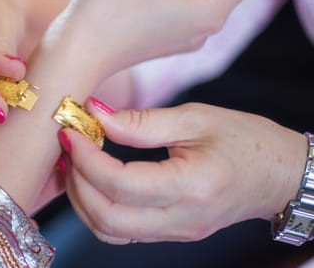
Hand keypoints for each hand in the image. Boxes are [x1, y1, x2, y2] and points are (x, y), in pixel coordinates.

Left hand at [60, 101, 306, 243]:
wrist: (278, 174)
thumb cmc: (244, 139)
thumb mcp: (195, 117)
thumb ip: (142, 121)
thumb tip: (96, 114)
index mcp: (191, 185)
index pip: (120, 184)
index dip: (86, 158)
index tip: (71, 132)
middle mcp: (181, 219)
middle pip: (107, 216)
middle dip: (76, 181)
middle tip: (68, 147)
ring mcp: (175, 232)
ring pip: (109, 231)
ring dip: (82, 199)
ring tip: (76, 163)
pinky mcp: (170, 233)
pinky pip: (122, 232)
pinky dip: (97, 210)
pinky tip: (93, 181)